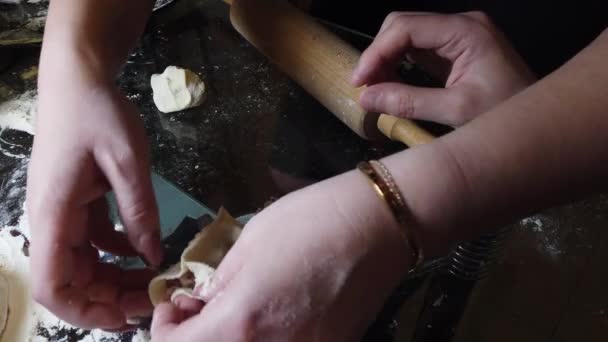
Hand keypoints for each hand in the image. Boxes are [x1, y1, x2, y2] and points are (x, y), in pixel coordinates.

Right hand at [26, 74, 161, 328]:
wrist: (79, 79)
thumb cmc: (98, 113)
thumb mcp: (127, 162)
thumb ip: (139, 212)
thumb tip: (153, 257)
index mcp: (53, 214)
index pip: (50, 283)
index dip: (81, 311)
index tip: (122, 318)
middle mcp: (50, 219)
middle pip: (70, 279)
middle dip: (108, 297)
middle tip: (152, 299)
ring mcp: (61, 211)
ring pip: (82, 262)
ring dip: (114, 277)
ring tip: (153, 281)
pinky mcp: (75, 202)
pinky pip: (92, 240)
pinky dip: (116, 250)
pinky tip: (143, 249)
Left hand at [151, 171, 410, 340]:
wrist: (378, 228)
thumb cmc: (309, 223)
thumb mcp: (248, 243)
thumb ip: (217, 285)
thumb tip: (200, 307)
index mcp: (241, 324)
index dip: (165, 329)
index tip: (177, 304)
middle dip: (195, 338)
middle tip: (201, 309)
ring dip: (228, 340)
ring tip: (238, 311)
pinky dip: (263, 340)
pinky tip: (272, 316)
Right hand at [352, 11, 535, 125]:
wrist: (541, 124)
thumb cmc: (507, 116)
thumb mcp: (455, 111)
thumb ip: (408, 102)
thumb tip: (366, 98)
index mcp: (466, 31)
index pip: (406, 28)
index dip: (376, 52)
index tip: (359, 81)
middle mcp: (462, 25)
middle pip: (403, 25)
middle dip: (379, 53)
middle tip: (366, 87)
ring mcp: (460, 35)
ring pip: (408, 35)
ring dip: (387, 59)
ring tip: (377, 89)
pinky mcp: (457, 49)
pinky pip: (419, 48)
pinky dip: (400, 64)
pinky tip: (392, 84)